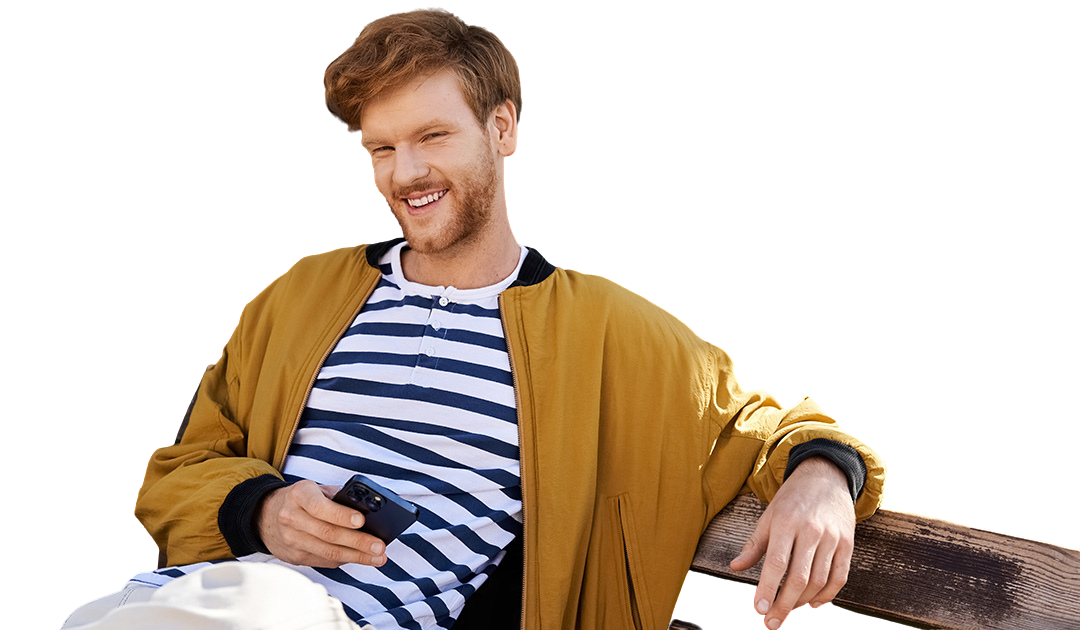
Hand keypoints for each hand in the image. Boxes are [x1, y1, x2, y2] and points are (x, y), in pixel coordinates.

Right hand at [255, 480, 388, 567]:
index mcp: (299, 494)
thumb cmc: (300, 500)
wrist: (265, 516)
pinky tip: (360, 559)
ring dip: (356, 557)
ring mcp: (291, 540)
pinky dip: (345, 560)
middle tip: (379, 546)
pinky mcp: (294, 557)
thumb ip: (338, 498)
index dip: (342, 515)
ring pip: (328, 552)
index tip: (362, 521)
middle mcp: (291, 518)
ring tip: (377, 558)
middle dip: (358, 542)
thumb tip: (369, 514)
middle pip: (328, 534)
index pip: (320, 507)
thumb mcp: (315, 490)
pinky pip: (324, 561)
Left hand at [728, 457, 854, 628]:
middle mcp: (810, 531)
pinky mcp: (847, 544)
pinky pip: (839, 577)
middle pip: (799, 577)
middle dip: (784, 604)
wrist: (826, 477)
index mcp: (786, 522)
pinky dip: (827, 595)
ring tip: (788, 608)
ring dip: (803, 601)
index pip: (776, 563)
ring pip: (819, 581)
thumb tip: (735, 568)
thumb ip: (754, 545)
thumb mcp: (768, 515)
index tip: (759, 610)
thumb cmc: (792, 499)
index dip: (767, 589)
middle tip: (772, 622)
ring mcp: (831, 538)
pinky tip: (813, 602)